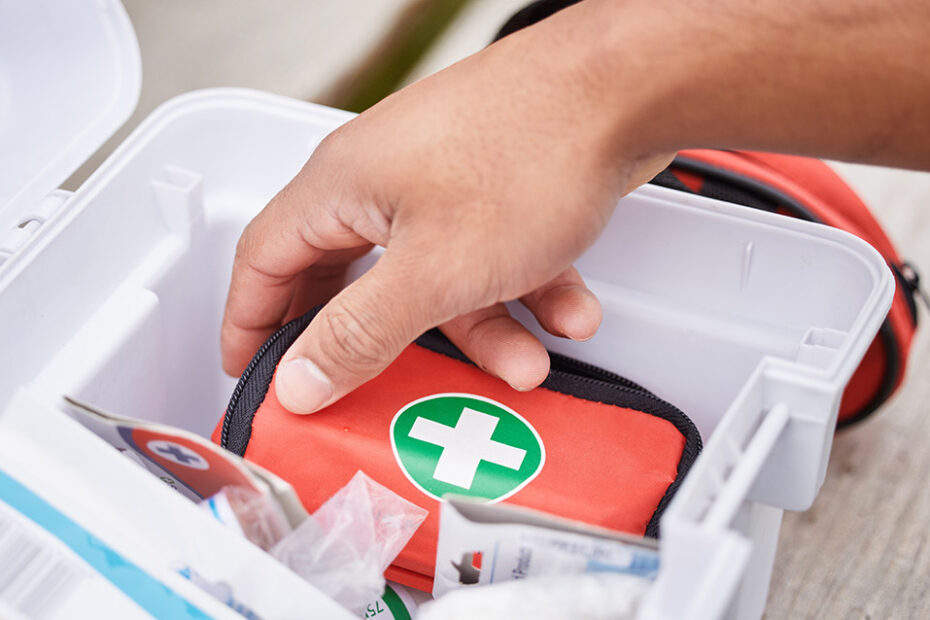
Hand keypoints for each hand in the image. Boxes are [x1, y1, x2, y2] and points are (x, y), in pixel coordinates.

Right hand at [219, 5, 670, 413]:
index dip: (252, 322)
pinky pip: (490, 257)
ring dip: (479, 329)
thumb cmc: (530, 150)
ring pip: (437, 278)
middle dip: (378, 342)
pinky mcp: (495, 185)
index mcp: (341, 187)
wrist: (628, 89)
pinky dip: (523, 293)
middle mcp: (384, 179)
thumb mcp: (433, 271)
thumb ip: (360, 331)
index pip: (265, 261)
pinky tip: (566, 313)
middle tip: (369, 387)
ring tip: (522, 364)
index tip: (252, 371)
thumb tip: (300, 379)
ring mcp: (443, 180)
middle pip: (352, 277)